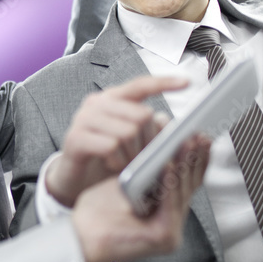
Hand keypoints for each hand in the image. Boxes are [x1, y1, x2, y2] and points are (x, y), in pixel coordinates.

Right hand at [44, 75, 188, 206]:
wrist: (75, 178)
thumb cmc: (107, 157)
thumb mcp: (132, 141)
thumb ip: (149, 130)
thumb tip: (174, 127)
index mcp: (112, 98)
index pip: (140, 85)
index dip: (164, 83)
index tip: (187, 83)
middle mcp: (97, 103)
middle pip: (141, 114)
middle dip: (149, 141)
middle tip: (142, 158)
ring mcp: (83, 118)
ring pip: (128, 131)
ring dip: (133, 154)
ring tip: (126, 164)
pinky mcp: (75, 137)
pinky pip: (111, 146)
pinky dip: (118, 160)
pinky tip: (112, 165)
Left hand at [73, 134, 209, 261]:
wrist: (80, 237)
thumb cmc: (98, 211)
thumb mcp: (126, 183)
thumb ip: (148, 169)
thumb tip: (166, 142)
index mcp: (166, 212)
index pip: (187, 182)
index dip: (195, 159)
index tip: (199, 135)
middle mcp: (173, 224)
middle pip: (189, 186)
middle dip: (194, 158)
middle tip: (199, 134)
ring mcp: (171, 233)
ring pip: (181, 192)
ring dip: (184, 165)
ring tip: (185, 142)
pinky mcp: (165, 237)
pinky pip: (169, 204)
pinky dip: (169, 182)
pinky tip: (168, 164)